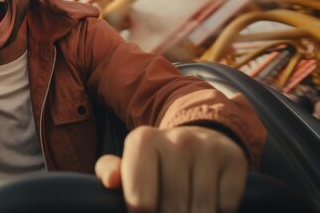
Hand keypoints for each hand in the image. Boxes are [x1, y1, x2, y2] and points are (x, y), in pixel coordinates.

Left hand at [95, 126, 247, 212]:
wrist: (199, 139)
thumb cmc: (156, 162)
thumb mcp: (129, 163)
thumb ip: (109, 171)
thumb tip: (111, 182)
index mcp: (143, 140)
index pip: (140, 202)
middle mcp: (176, 139)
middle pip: (172, 209)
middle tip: (168, 211)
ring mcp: (207, 148)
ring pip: (201, 211)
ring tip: (185, 209)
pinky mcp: (234, 158)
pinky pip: (226, 206)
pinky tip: (209, 203)